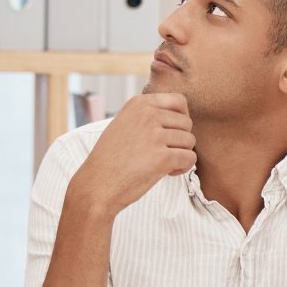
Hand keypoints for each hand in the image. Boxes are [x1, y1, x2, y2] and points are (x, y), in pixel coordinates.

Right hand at [67, 93, 195, 219]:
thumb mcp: (125, 124)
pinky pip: (190, 158)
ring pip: (190, 141)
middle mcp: (147, 114)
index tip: (172, 134)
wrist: (96, 185)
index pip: (179, 101)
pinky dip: (183, 168)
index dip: (182, 119)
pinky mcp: (162, 157)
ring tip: (164, 164)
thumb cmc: (111, 158)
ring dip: (182, 155)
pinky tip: (167, 173)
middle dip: (180, 140)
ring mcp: (155, 135)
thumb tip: (182, 116)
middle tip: (164, 153)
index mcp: (138, 104)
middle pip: (187, 123)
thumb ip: (148, 115)